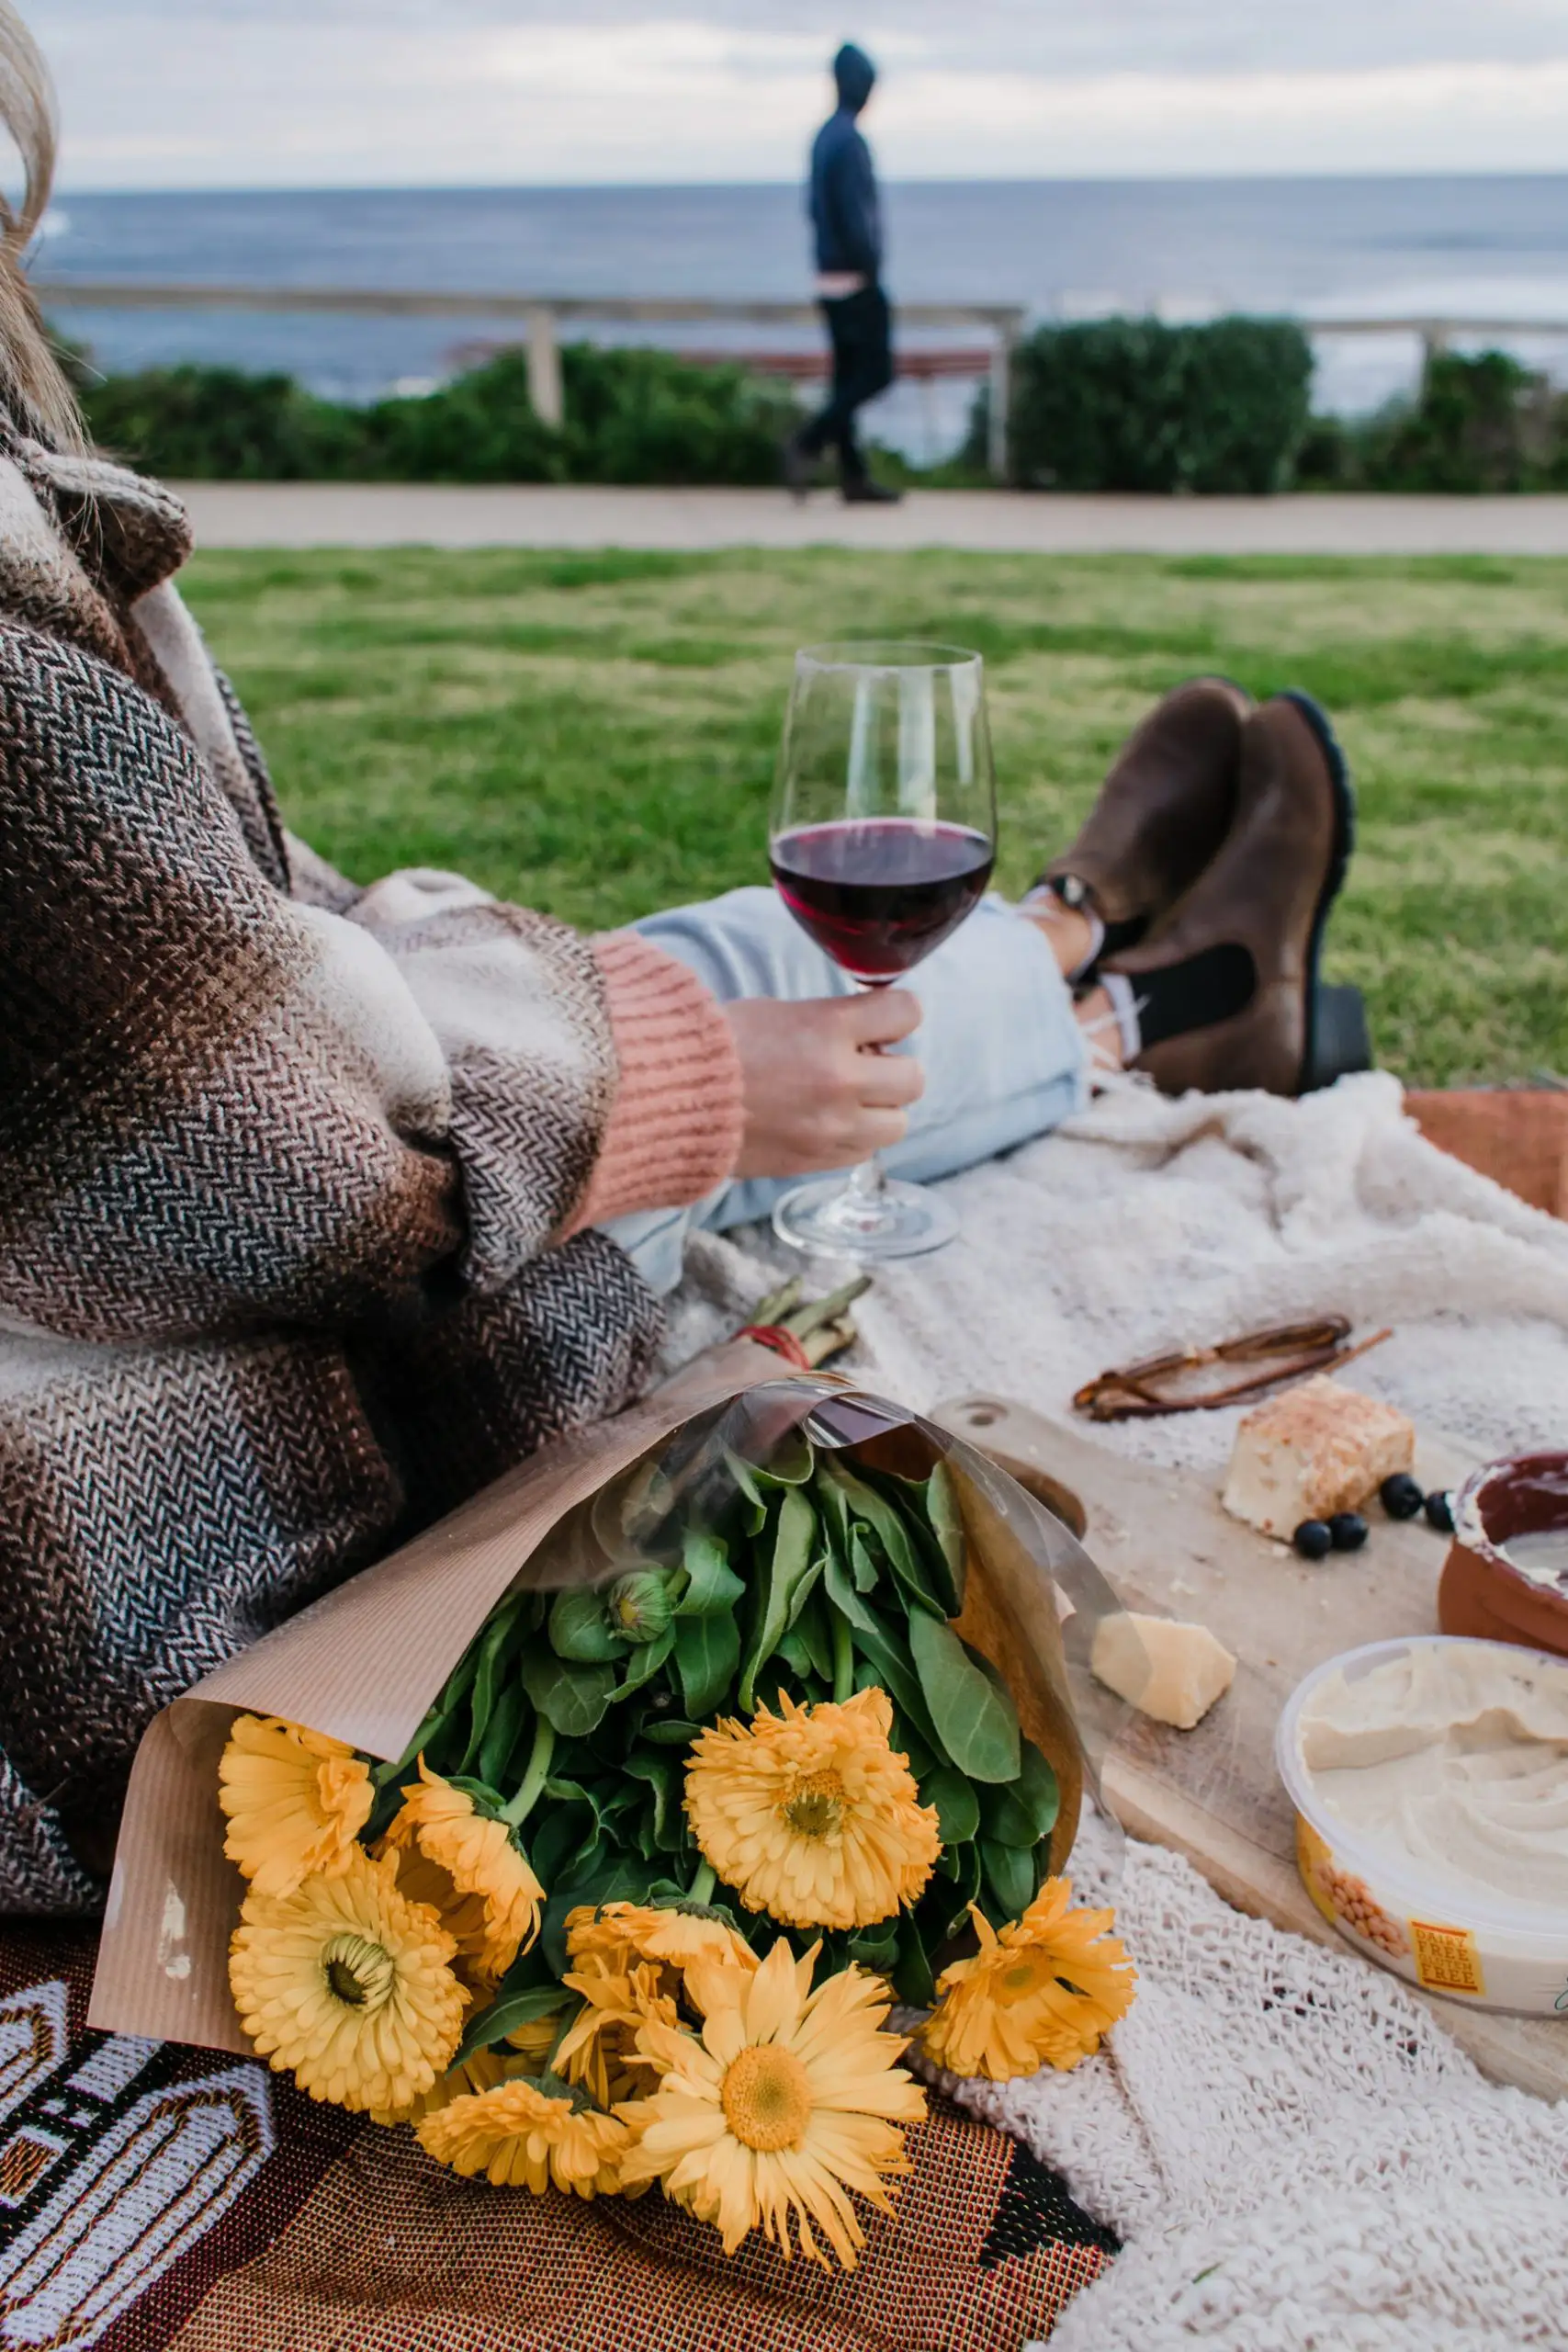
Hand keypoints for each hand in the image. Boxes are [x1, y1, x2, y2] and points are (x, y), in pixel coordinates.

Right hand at [724, 992, 923, 1179]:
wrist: (667, 1098)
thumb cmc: (712, 1046)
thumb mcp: (777, 1013)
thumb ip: (830, 1023)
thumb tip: (868, 1037)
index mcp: (829, 1029)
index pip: (907, 1012)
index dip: (896, 1015)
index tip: (880, 1020)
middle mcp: (840, 1080)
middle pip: (913, 1077)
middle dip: (891, 1069)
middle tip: (861, 1065)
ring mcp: (831, 1127)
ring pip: (898, 1124)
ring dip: (878, 1109)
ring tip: (843, 1101)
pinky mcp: (815, 1160)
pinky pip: (863, 1152)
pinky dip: (852, 1138)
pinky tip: (821, 1123)